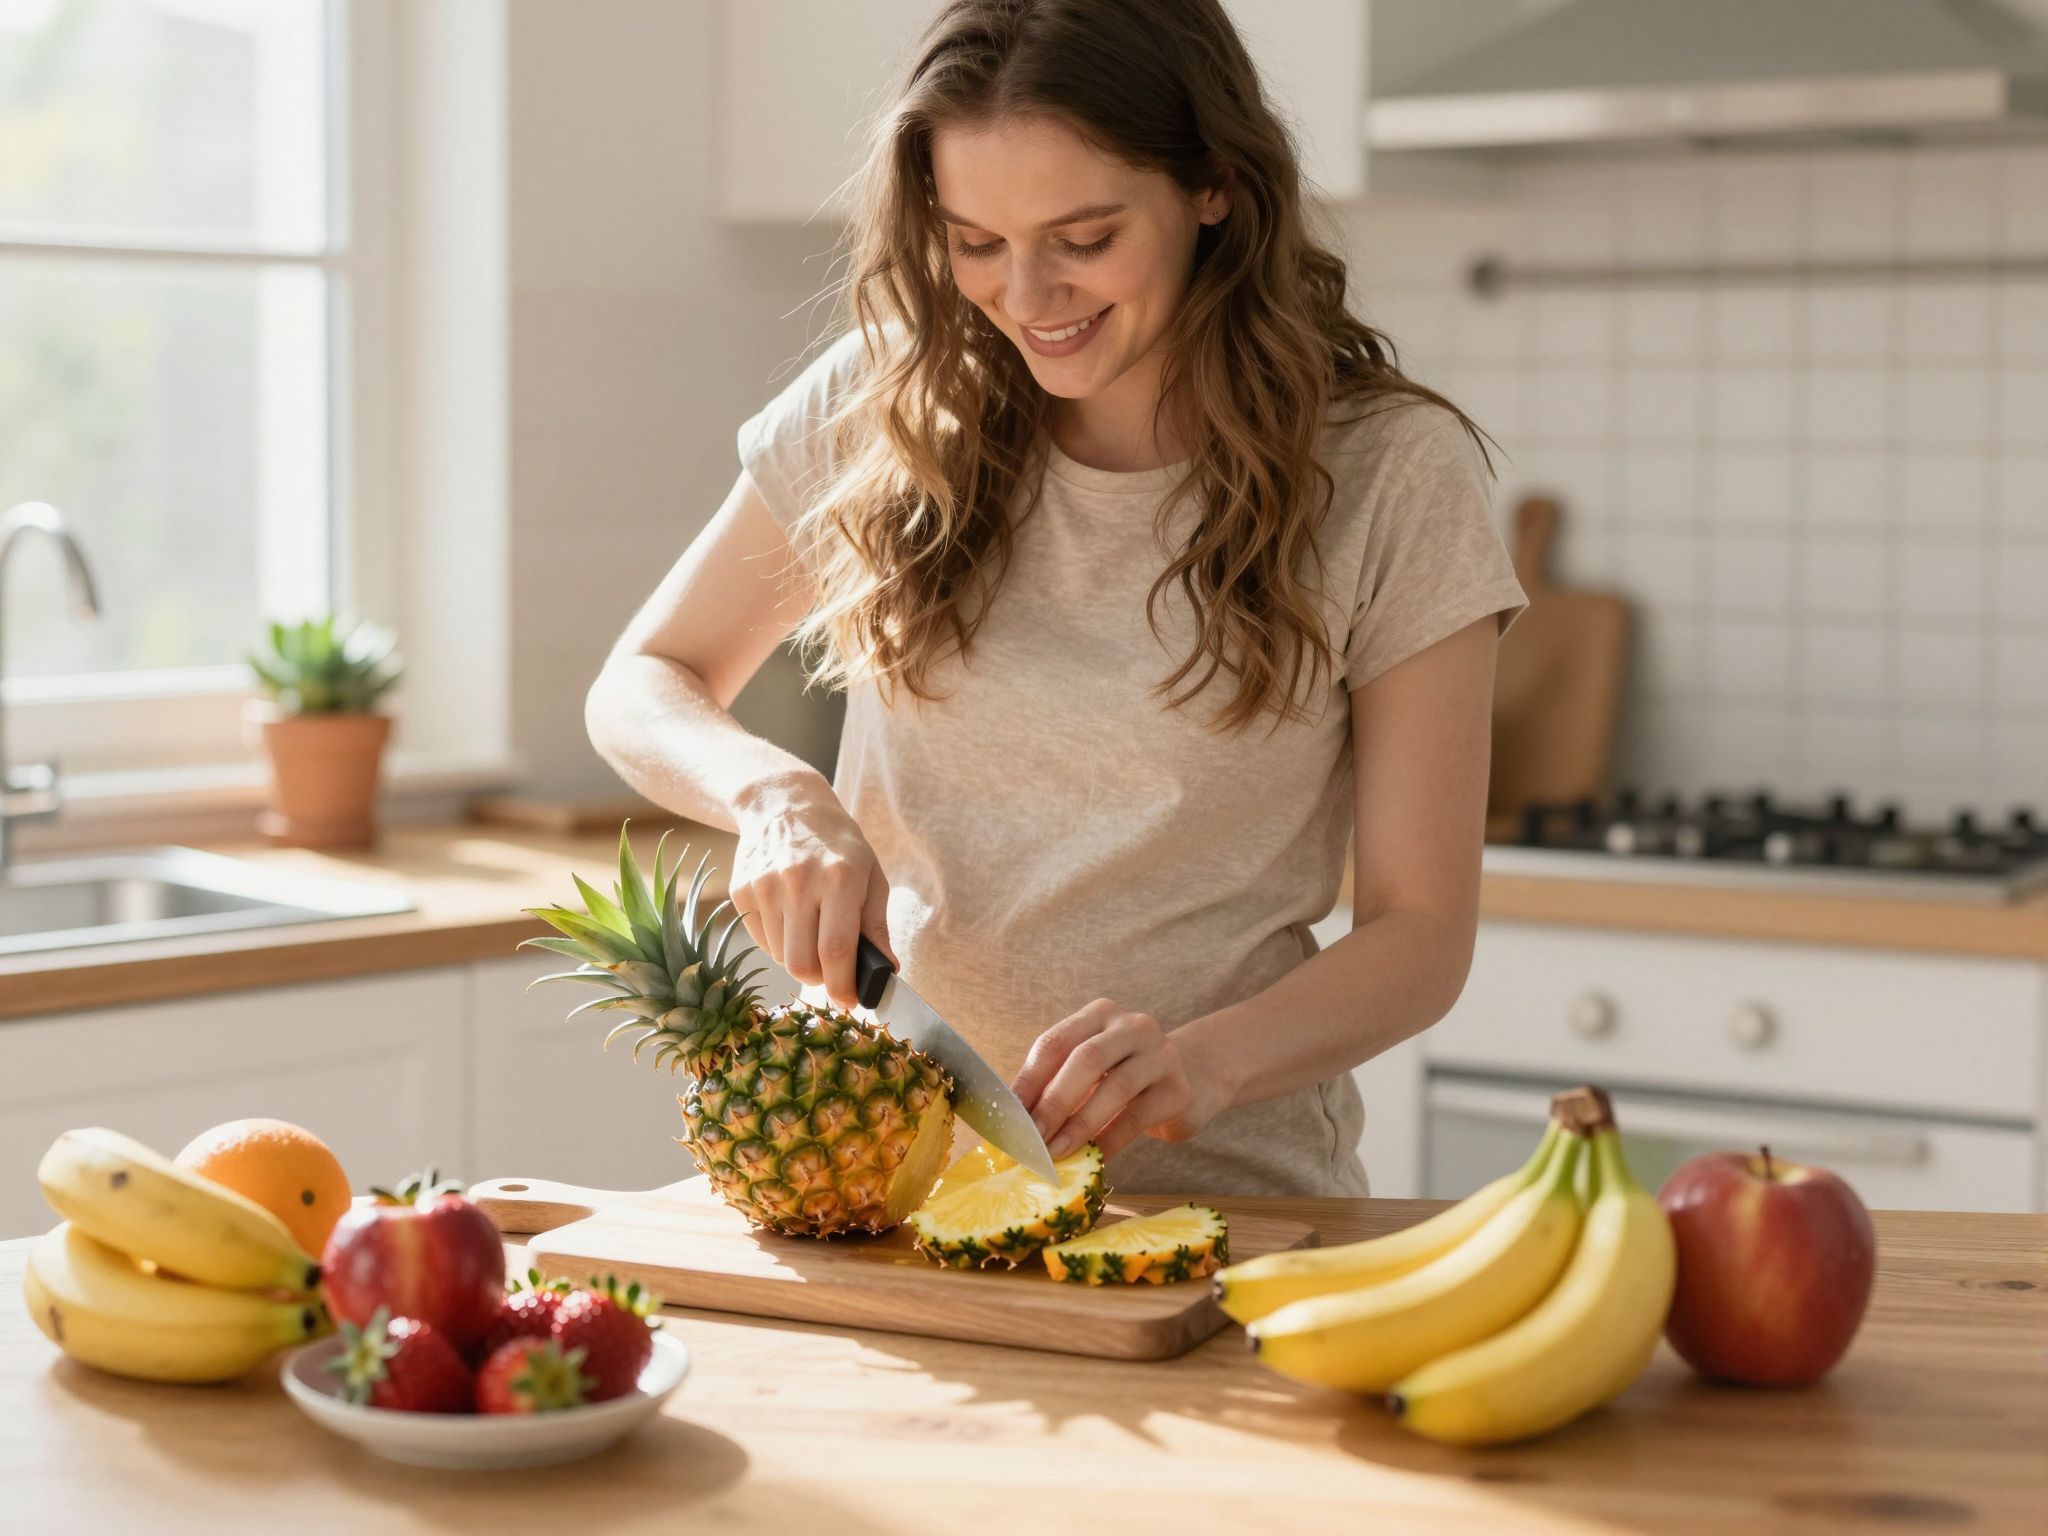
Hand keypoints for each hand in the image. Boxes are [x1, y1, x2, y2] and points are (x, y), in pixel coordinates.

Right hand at [728, 780, 892, 1010]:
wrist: (784, 803)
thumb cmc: (837, 843)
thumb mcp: (870, 874)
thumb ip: (876, 926)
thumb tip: (886, 972)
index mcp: (839, 878)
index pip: (837, 950)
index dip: (843, 985)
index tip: (850, 1001)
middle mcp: (798, 882)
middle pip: (802, 963)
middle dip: (820, 980)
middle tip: (832, 973)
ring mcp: (765, 887)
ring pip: (780, 957)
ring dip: (799, 959)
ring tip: (812, 931)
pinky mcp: (742, 892)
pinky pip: (761, 942)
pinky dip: (779, 944)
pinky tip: (790, 918)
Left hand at [1011, 999, 1226, 1159]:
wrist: (1191, 1080)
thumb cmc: (1124, 1077)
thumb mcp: (1090, 1069)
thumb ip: (1056, 1083)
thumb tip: (1013, 1122)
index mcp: (1100, 1014)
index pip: (1055, 1042)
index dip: (1028, 1080)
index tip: (1008, 1115)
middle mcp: (1132, 1026)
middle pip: (1085, 1059)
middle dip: (1053, 1101)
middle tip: (1031, 1137)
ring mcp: (1161, 1054)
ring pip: (1114, 1087)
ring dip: (1079, 1125)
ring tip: (1056, 1152)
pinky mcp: (1178, 1089)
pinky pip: (1137, 1117)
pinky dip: (1109, 1141)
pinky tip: (1091, 1158)